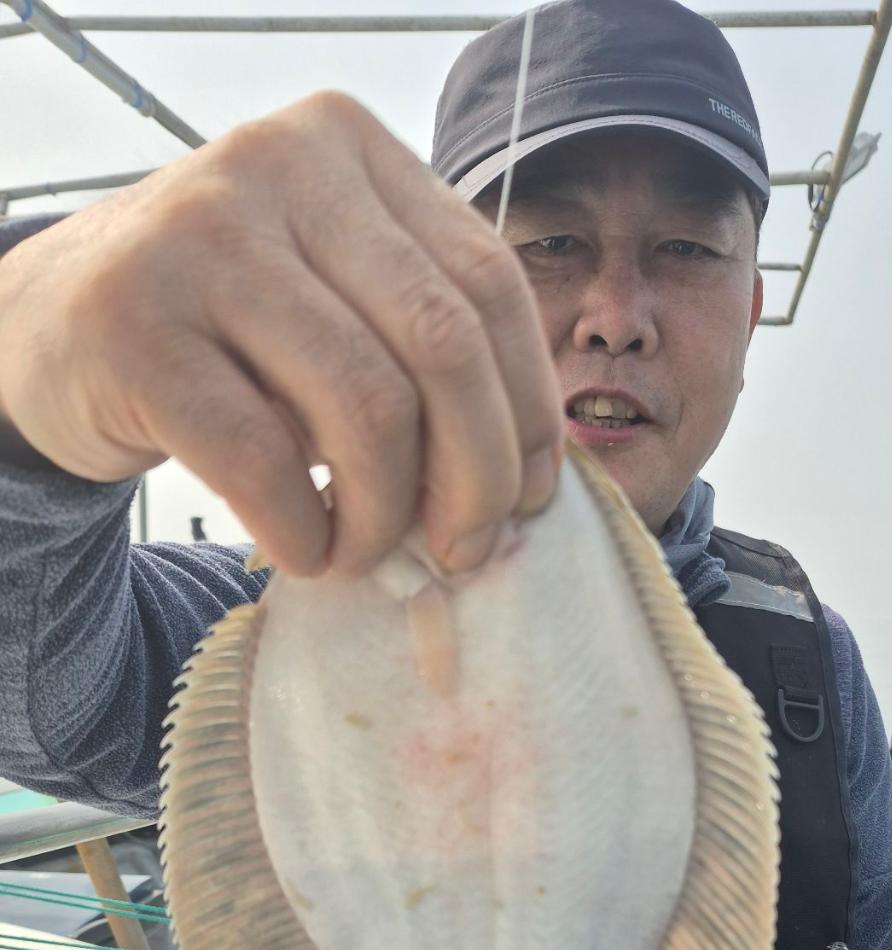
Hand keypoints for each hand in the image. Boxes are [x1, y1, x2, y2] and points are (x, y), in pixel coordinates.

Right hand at [0, 92, 563, 577]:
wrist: (54, 327)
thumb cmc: (224, 332)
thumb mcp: (330, 297)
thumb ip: (419, 344)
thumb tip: (526, 480)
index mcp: (349, 144)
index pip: (488, 284)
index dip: (528, 411)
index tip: (528, 500)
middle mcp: (278, 164)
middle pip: (442, 344)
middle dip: (476, 476)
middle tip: (463, 551)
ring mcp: (199, 237)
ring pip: (365, 406)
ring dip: (383, 517)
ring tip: (364, 553)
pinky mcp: (134, 325)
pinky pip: (264, 460)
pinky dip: (304, 531)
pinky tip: (304, 549)